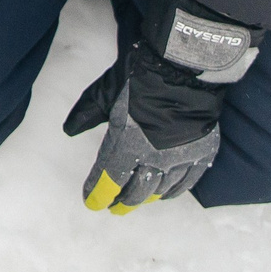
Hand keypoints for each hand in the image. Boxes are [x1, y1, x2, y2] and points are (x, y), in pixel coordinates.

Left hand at [64, 0, 258, 211]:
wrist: (186, 65)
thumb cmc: (142, 74)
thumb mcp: (107, 91)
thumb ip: (88, 113)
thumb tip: (69, 129)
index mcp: (127, 144)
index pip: (109, 179)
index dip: (98, 193)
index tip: (91, 201)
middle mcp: (154, 158)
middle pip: (135, 192)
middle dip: (121, 201)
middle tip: (113, 206)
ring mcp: (180, 157)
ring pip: (160, 191)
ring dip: (145, 199)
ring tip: (136, 201)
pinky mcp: (202, 153)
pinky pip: (186, 183)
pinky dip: (172, 192)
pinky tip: (165, 194)